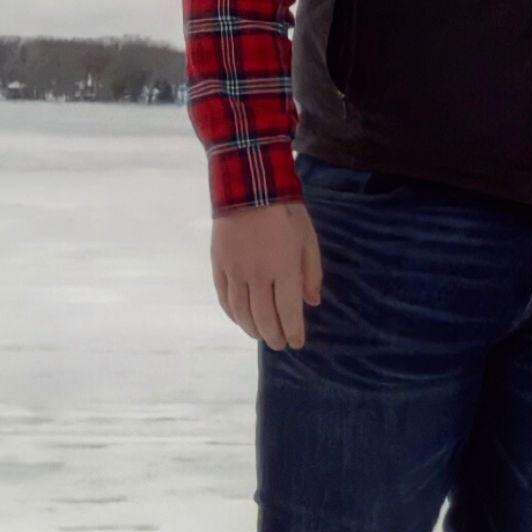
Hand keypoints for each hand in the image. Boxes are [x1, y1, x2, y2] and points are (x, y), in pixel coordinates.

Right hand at [210, 200, 322, 349]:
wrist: (250, 187)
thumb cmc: (286, 211)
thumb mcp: (308, 238)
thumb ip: (311, 273)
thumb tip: (312, 303)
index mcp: (284, 269)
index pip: (288, 311)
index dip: (293, 331)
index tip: (297, 343)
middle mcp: (258, 276)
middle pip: (263, 317)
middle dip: (273, 335)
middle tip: (280, 344)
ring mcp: (235, 272)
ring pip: (242, 312)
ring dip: (252, 329)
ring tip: (262, 335)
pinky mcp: (219, 266)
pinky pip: (224, 299)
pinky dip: (232, 314)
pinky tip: (239, 320)